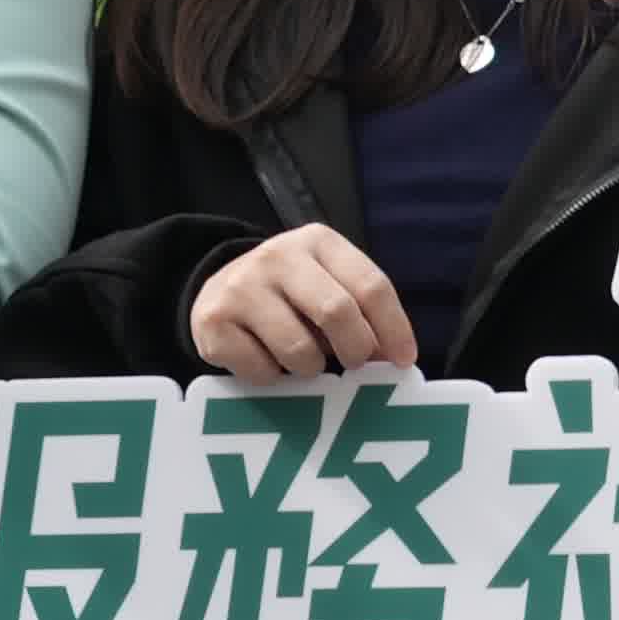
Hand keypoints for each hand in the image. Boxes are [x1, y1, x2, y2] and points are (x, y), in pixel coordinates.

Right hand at [184, 224, 418, 385]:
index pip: (371, 285)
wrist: (220, 288)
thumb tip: (395, 358)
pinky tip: (267, 360)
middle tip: (355, 364)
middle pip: (337, 312)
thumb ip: (362, 312)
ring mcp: (241, 287)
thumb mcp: (329, 285)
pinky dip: (273, 378)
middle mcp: (277, 256)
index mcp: (318, 241)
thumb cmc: (291, 294)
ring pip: (299, 349)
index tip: (404, 361)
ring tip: (304, 359)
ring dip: (311, 368)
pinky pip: (262, 371)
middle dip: (356, 349)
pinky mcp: (214, 320)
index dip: (393, 328)